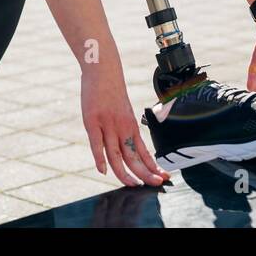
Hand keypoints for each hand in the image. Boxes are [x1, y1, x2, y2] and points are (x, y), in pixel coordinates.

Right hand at [80, 66, 170, 186]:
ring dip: (125, 173)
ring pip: (116, 155)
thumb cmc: (112, 92)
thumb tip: (129, 146)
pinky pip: (96, 144)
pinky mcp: (91, 121)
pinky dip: (99, 159)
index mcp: (130, 127)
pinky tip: (103, 171)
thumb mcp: (123, 112)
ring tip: (133, 186)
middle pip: (134, 157)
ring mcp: (107, 125)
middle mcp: (122, 128)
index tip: (163, 178)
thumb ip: (125, 129)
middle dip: (146, 173)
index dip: (153, 167)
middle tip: (155, 185)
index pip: (144, 152)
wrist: (104, 70)